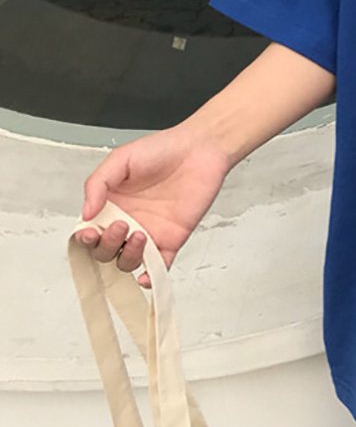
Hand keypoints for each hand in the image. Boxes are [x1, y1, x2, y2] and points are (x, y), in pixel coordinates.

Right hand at [73, 125, 230, 288]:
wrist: (200, 148)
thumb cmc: (162, 149)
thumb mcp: (120, 159)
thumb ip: (98, 184)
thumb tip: (85, 214)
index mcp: (110, 205)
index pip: (89, 233)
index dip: (85, 239)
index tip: (89, 233)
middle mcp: (128, 222)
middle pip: (105, 251)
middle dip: (106, 245)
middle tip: (121, 225)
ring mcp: (150, 233)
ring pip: (129, 262)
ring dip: (128, 257)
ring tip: (139, 234)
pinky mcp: (172, 239)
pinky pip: (160, 266)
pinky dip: (152, 277)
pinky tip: (147, 275)